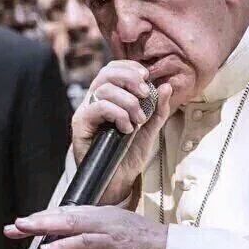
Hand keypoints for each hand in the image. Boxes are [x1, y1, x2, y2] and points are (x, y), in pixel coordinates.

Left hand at [5, 205, 167, 248]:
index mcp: (103, 216)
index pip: (68, 215)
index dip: (45, 219)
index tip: (23, 226)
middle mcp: (104, 216)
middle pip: (64, 215)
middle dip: (37, 221)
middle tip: (13, 226)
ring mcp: (109, 227)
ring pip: (71, 223)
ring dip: (45, 226)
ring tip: (23, 229)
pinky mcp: (115, 242)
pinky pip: (86, 241)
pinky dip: (66, 243)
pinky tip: (49, 247)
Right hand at [75, 61, 172, 206]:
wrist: (119, 181)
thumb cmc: (129, 154)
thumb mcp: (150, 128)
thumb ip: (158, 108)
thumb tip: (167, 86)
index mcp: (109, 97)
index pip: (114, 69)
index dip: (130, 68)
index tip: (146, 76)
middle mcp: (95, 101)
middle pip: (106, 73)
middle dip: (129, 78)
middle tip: (145, 93)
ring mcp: (86, 112)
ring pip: (104, 89)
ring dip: (128, 102)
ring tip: (139, 120)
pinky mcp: (81, 125)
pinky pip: (98, 107)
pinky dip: (117, 114)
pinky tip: (127, 129)